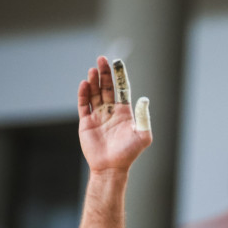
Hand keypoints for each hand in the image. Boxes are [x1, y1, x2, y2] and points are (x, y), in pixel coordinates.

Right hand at [77, 55, 151, 173]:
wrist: (111, 167)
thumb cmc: (129, 153)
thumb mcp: (142, 135)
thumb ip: (144, 117)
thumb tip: (144, 99)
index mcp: (125, 112)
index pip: (121, 89)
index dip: (119, 75)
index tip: (117, 62)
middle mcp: (111, 111)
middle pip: (107, 87)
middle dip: (104, 73)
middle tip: (102, 59)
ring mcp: (98, 116)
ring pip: (95, 94)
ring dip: (94, 81)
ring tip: (93, 70)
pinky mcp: (86, 122)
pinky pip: (84, 105)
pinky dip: (83, 94)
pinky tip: (84, 84)